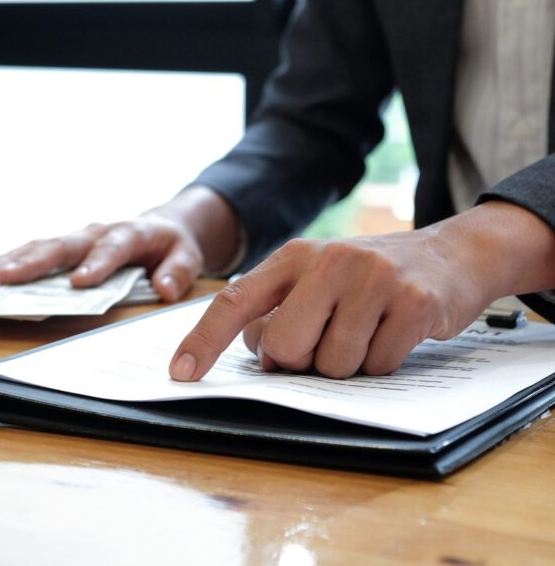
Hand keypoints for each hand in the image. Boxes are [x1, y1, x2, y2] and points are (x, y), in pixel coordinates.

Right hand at [0, 186, 241, 301]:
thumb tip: (164, 289)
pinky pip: (31, 251)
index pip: (111, 249)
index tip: (79, 281)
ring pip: (39, 246)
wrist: (162, 225)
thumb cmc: (171, 244)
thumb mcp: (188, 255)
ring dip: (9, 260)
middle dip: (32, 262)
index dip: (96, 264)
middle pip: (61, 246)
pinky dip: (6, 260)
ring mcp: (75, 238)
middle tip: (6, 276)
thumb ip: (178, 271)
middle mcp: (95, 231)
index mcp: (129, 233)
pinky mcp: (62, 245)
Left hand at [168, 202, 554, 380]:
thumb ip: (278, 313)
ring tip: (365, 332)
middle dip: (300, 362)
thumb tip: (258, 357)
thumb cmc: (366, 279)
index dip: (203, 341)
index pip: (234, 301)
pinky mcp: (414, 302)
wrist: (449, 255)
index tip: (180, 374)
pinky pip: (379, 365)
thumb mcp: (315, 282)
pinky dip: (383, 362)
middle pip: (284, 347)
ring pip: (333, 364)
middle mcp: (328, 260)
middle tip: (325, 342)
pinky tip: (393, 334)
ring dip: (347, 365)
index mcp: (293, 256)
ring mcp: (373, 278)